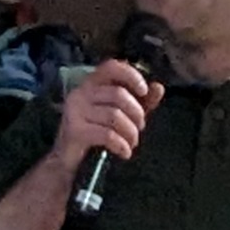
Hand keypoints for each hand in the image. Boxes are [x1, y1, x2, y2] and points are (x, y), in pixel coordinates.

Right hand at [54, 57, 161, 178]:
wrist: (71, 162)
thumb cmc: (97, 134)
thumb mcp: (123, 116)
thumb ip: (141, 102)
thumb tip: (159, 87)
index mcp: (92, 84)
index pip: (112, 67)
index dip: (131, 75)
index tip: (144, 91)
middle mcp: (81, 92)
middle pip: (118, 94)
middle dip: (136, 113)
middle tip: (139, 128)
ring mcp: (75, 110)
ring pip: (114, 115)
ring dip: (130, 132)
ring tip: (132, 143)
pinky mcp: (74, 130)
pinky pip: (107, 134)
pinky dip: (121, 145)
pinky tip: (125, 152)